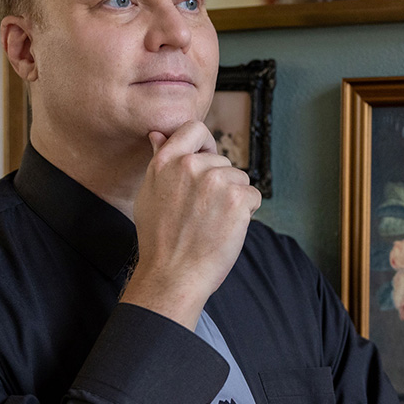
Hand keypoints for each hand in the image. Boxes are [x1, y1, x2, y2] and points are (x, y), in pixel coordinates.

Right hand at [121, 121, 261, 328]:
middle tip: (203, 213)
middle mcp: (191, 165)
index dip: (205, 144)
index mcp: (167, 161)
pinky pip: (254, 196)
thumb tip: (158, 134)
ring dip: (234, 199)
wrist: (173, 275)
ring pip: (239, 180)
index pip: (194, 128)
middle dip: (220, 183)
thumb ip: (159, 161)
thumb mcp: (149, 194)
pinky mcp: (238, 199)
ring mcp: (216, 181)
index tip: (206, 162)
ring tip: (213, 223)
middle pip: (222, 161)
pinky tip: (226, 229)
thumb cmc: (160, 240)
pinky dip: (247, 213)